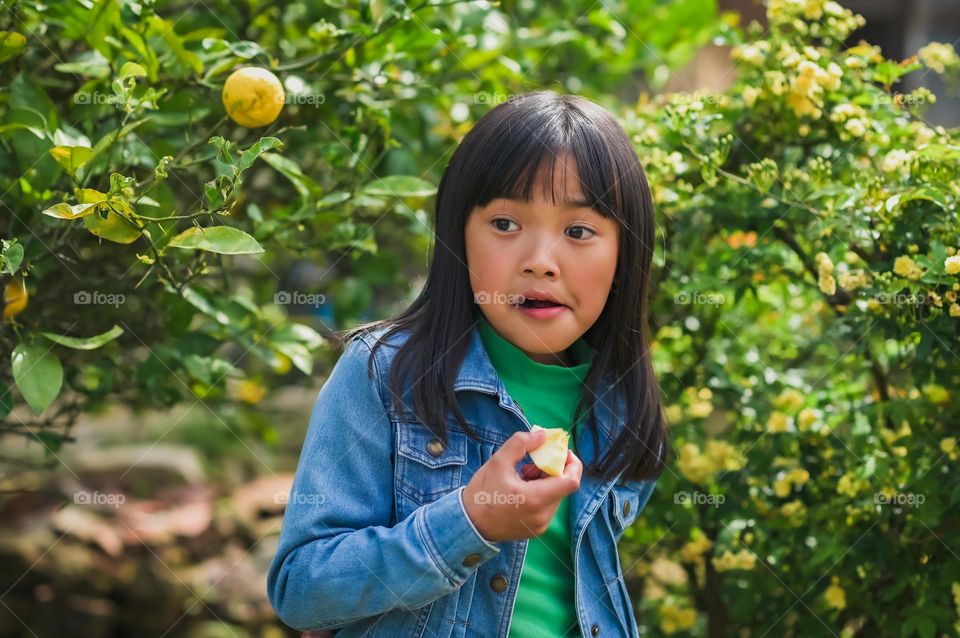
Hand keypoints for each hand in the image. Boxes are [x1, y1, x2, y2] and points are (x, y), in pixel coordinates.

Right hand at [462, 429, 581, 541]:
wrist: (469, 524)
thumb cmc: (482, 492)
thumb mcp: (498, 461)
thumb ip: (521, 444)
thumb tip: (543, 436)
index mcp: (535, 499)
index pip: (571, 482)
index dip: (572, 463)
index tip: (561, 452)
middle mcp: (543, 516)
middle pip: (562, 487)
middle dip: (552, 470)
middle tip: (532, 462)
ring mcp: (541, 525)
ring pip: (555, 496)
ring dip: (546, 482)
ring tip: (523, 475)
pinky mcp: (537, 530)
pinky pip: (547, 507)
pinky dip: (541, 494)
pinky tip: (522, 489)